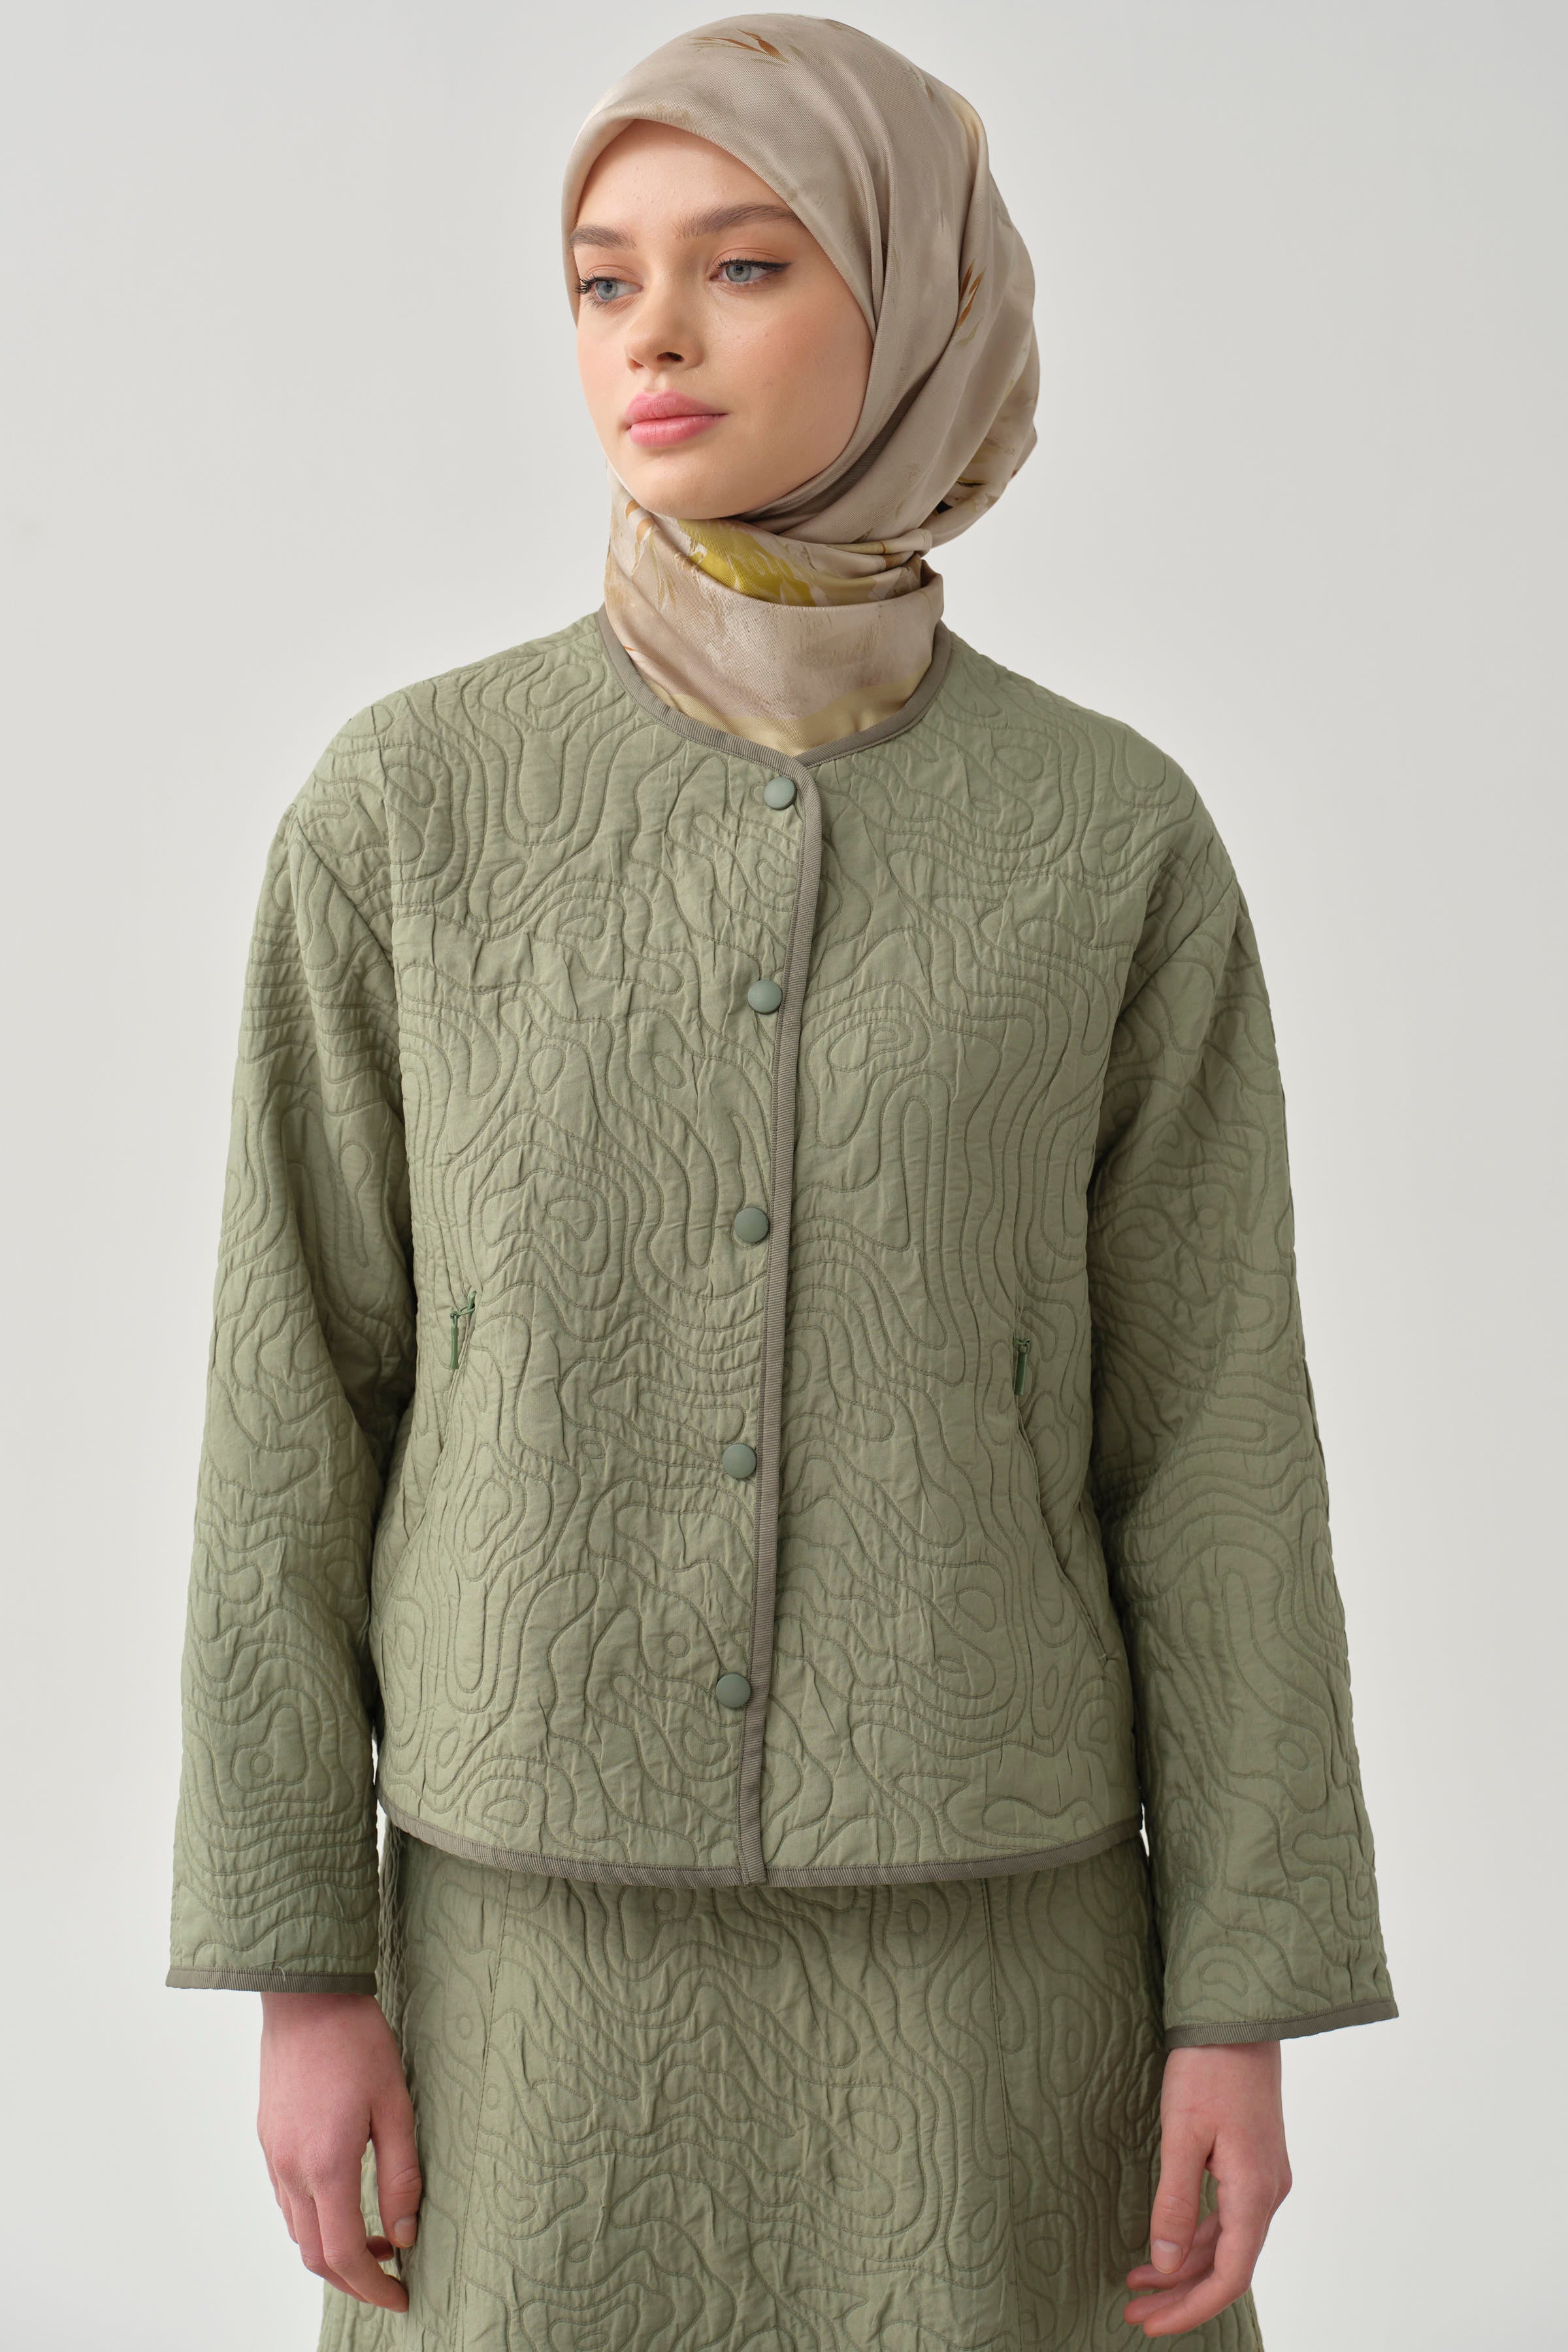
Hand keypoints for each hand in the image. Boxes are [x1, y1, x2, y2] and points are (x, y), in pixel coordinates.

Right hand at [257, 1990, 422, 2312]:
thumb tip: (406, 2232)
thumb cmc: (357, 2042)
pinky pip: (287, 2200)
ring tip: (376, 2236)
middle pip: (314, 2255)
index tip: (400, 2295)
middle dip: (353, 2277)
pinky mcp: (268, 2139)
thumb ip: (402, 2175)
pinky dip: (314, 2219)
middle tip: (390, 2274)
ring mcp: (274, 2155)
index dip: (374, 2285)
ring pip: (297, 2231)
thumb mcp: (396, 2105)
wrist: (307, 1997)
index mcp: (326, 2165)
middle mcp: (291, 2169)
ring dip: (332, 2249)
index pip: (344, 2254)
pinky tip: (344, 2199)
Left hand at [1123, 2041, 1290, 2337]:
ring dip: (1183, 2265)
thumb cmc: (1209, 2068)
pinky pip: (1225, 2215)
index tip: (1151, 2324)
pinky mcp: (1251, 2161)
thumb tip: (1163, 2264)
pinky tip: (1162, 2242)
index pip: (1229, 2276)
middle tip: (1134, 2314)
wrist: (1239, 2016)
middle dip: (1180, 2295)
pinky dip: (1193, 2234)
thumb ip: (1175, 2201)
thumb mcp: (1182, 2135)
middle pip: (1227, 2265)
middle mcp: (1267, 2193)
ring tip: (1136, 2283)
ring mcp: (1263, 2177)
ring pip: (1224, 2241)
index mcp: (1255, 2193)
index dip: (1191, 2308)